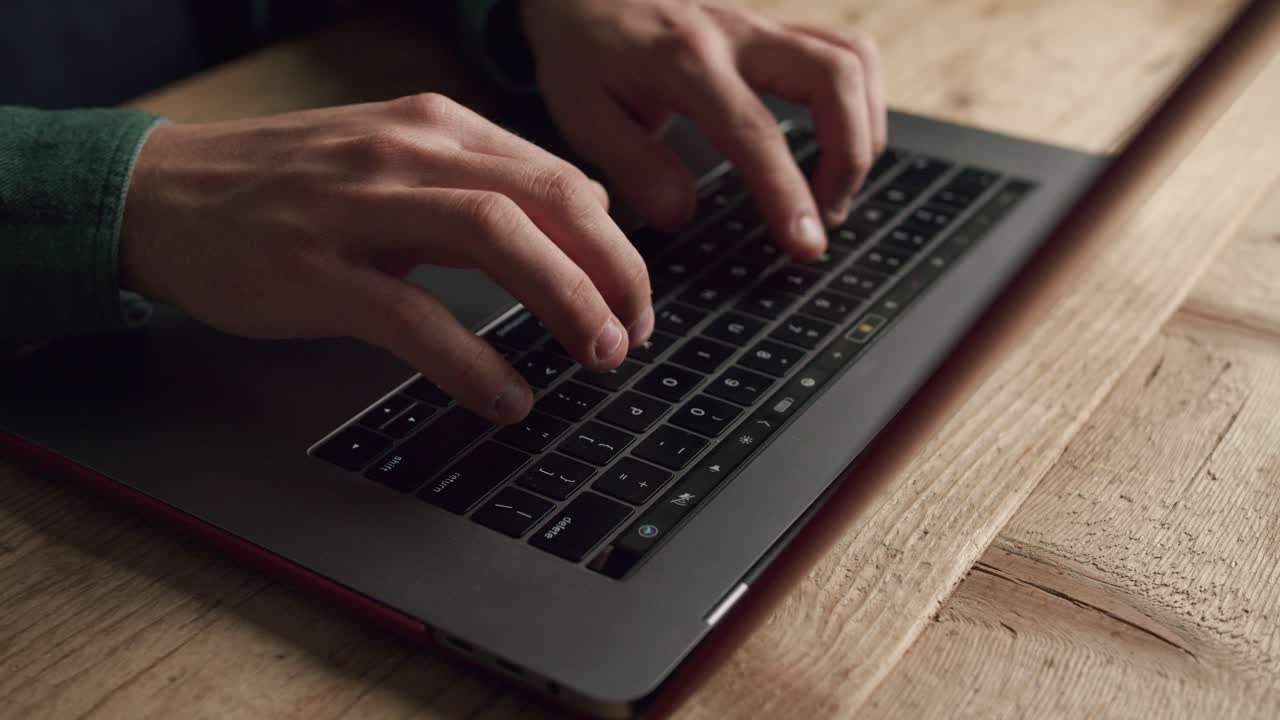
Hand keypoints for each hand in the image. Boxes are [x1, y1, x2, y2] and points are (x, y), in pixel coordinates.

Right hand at [119, 95, 652, 423]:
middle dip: (611, 270)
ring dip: (564, 301)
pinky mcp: (316, 269)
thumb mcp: (394, 160)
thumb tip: (580, 215)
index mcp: (435, 126)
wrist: (161, 193)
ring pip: (495, 238)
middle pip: (547, 200)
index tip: (634, 298)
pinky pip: (413, 316)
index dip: (613, 244)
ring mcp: (360, 206)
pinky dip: (473, 362)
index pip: (557, 176)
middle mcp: (409, 152)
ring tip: (599, 355)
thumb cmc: (288, 185)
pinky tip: (506, 398)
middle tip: (635, 333)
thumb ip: (484, 181)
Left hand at [521, 0, 885, 260]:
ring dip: (863, 130)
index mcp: (685, 59)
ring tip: (835, 189)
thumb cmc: (583, 52)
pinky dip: (860, 103)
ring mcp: (764, 26)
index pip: (756, 130)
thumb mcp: (582, 114)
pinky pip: (846, 53)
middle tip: (825, 217)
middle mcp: (737, 34)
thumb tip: (679, 214)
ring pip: (853, 61)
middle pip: (834, 78)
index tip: (806, 244)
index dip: (789, 192)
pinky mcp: (777, 29)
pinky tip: (839, 144)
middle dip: (850, 157)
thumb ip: (632, 165)